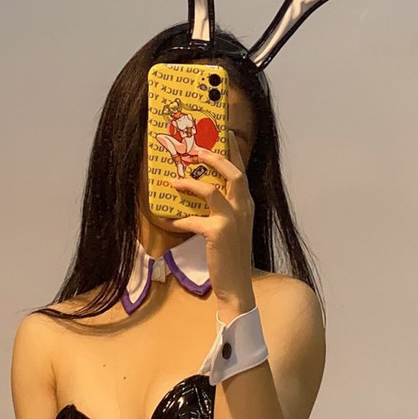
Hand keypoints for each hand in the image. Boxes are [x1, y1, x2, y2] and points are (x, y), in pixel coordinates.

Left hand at [165, 138, 255, 312]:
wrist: (236, 285)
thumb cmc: (231, 257)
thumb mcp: (233, 229)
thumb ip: (223, 210)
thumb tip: (200, 193)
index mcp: (248, 206)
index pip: (242, 172)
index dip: (234, 151)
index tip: (225, 133)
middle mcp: (244, 209)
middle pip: (233, 173)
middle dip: (215, 158)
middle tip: (197, 149)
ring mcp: (233, 220)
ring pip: (212, 190)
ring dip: (190, 184)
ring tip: (174, 181)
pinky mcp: (218, 233)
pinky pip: (193, 219)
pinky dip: (180, 219)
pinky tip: (169, 221)